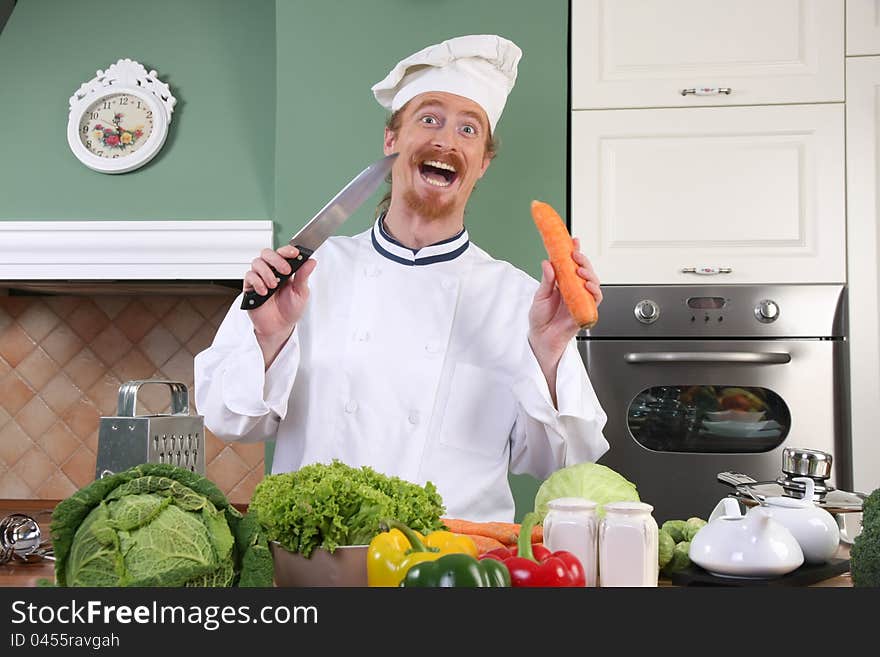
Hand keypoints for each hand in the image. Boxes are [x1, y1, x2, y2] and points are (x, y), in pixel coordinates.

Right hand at [243, 245, 316, 345]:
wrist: (279, 328)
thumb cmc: (290, 310)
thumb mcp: (301, 293)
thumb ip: (303, 277)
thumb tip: (311, 262)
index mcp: (284, 270)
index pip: (283, 253)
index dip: (287, 250)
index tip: (294, 253)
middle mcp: (271, 271)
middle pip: (267, 253)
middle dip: (277, 259)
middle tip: (285, 271)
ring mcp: (260, 278)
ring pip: (257, 263)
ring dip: (267, 272)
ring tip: (274, 285)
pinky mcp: (250, 287)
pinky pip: (249, 276)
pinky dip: (257, 282)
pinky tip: (265, 292)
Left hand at [528, 238, 601, 376]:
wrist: (542, 337)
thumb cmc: (540, 318)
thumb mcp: (540, 295)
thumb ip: (546, 280)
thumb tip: (547, 263)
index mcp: (563, 283)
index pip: (571, 264)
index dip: (574, 252)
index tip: (573, 241)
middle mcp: (574, 289)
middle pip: (585, 270)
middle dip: (583, 261)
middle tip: (575, 255)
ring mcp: (581, 299)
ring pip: (593, 282)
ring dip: (589, 273)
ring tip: (580, 270)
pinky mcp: (586, 309)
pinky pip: (595, 298)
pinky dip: (594, 290)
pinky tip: (588, 285)